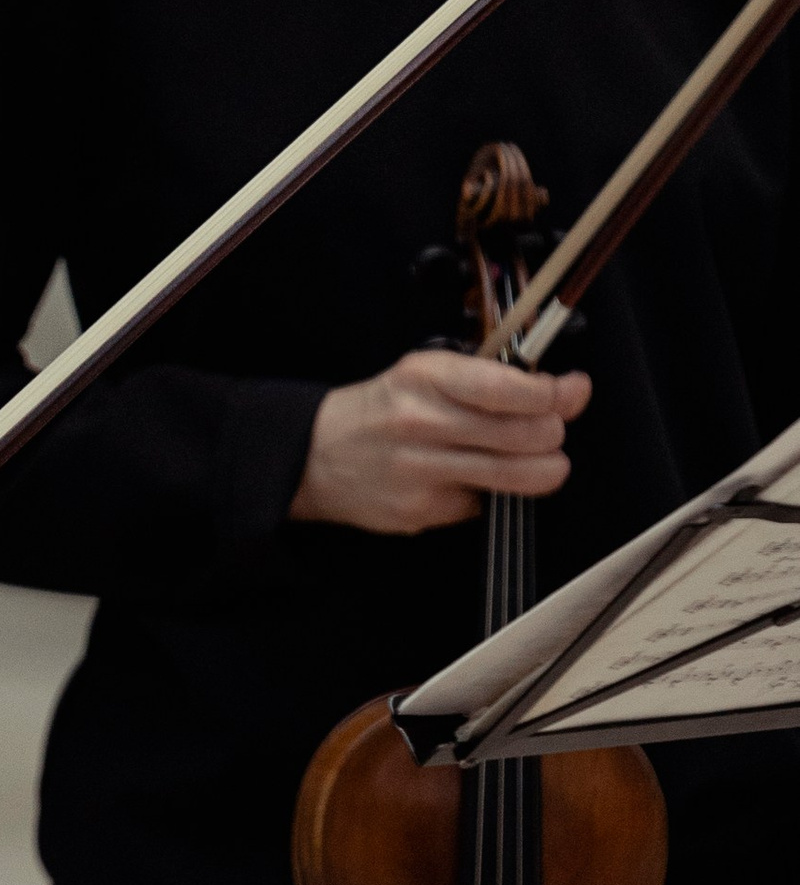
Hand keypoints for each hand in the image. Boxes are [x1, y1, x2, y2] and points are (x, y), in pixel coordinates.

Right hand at [292, 349, 589, 535]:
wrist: (314, 454)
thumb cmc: (383, 409)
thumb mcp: (428, 373)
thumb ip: (496, 379)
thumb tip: (569, 391)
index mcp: (427, 377)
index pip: (512, 389)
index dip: (556, 394)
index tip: (569, 392)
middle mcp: (423, 423)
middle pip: (528, 435)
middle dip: (553, 433)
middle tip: (547, 431)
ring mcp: (421, 472)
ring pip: (519, 476)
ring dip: (543, 469)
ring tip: (536, 461)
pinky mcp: (420, 511)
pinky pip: (483, 505)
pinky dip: (489, 494)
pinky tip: (469, 480)